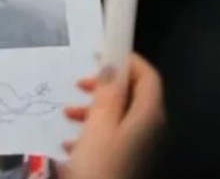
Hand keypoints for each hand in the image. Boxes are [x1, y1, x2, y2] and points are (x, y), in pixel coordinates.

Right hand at [60, 54, 165, 178]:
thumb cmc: (101, 166)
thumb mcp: (98, 126)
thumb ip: (107, 94)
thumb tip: (113, 66)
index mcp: (149, 116)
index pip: (148, 76)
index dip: (128, 60)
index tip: (102, 53)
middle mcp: (151, 130)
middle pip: (133, 95)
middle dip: (105, 86)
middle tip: (79, 84)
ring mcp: (141, 148)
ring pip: (120, 116)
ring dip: (95, 109)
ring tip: (68, 113)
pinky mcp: (128, 162)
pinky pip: (113, 137)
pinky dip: (94, 131)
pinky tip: (71, 141)